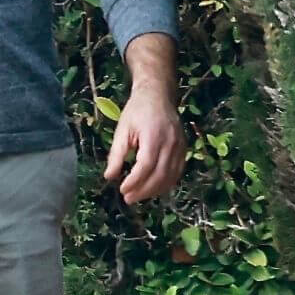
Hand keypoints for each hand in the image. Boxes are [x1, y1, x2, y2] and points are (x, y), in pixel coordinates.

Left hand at [104, 81, 185, 203]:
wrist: (158, 95)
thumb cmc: (137, 111)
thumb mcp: (122, 130)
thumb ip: (117, 154)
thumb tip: (109, 177)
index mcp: (154, 136)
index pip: (146, 166)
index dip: (135, 181)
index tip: (122, 190)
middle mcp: (171, 143)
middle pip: (160, 175)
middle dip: (144, 191)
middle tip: (128, 199)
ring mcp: (180, 146)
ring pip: (171, 176)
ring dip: (155, 190)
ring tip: (138, 196)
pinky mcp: (184, 149)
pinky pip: (177, 171)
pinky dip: (166, 184)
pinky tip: (153, 189)